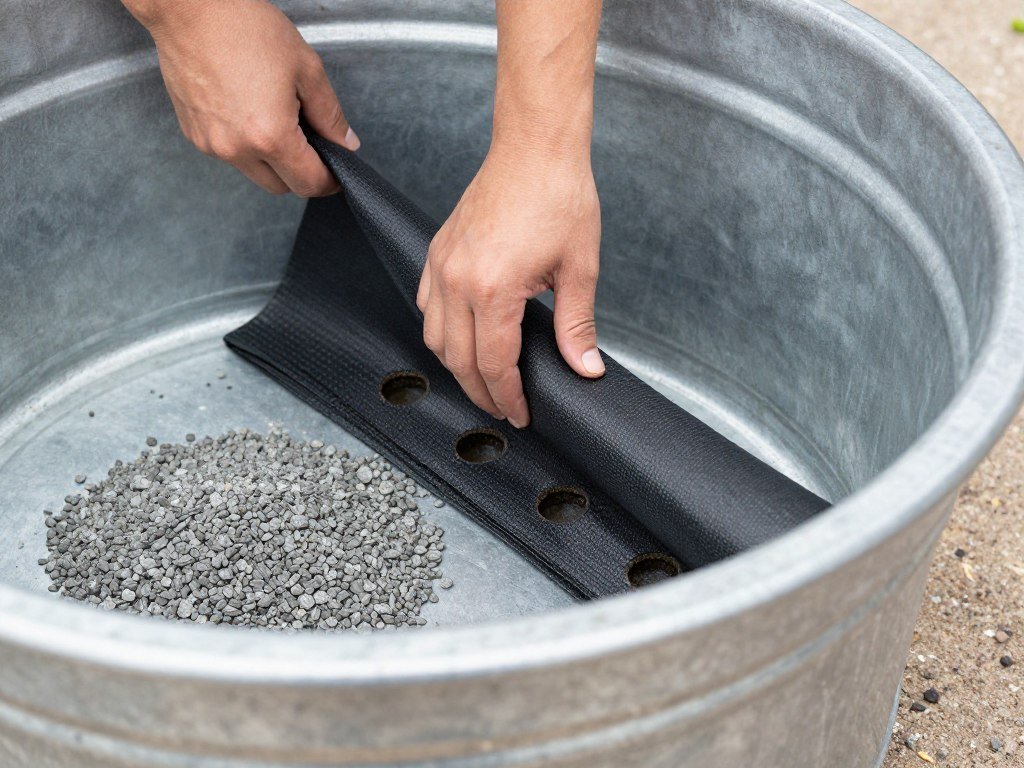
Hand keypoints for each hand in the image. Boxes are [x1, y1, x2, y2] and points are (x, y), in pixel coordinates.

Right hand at [122, 0, 358, 195]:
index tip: (336, 171)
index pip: (309, 183)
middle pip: (281, 187)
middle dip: (301, 173)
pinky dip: (247, 145)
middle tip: (311, 144)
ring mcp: (212, 145)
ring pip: (255, 173)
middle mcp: (237, 149)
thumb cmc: (244, 28)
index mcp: (270, 136)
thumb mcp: (305, 68)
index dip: (329, 181)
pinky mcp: (194, 135)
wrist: (189, 9)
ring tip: (277, 118)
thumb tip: (346, 143)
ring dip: (272, 160)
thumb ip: (330, 114)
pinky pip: (230, 155)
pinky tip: (249, 112)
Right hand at [416, 148, 603, 428]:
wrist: (534, 146)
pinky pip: (426, 306)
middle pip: (458, 360)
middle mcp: (457, 280)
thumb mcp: (580, 268)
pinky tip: (463, 338)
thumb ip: (577, 325)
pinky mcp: (437, 251)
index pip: (494, 364)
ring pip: (435, 337)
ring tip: (484, 381)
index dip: (508, 397)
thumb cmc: (559, 196)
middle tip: (503, 409)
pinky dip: (441, 331)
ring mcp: (441, 265)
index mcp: (493, 289)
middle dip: (481, 392)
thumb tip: (585, 368)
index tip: (520, 414)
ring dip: (457, 366)